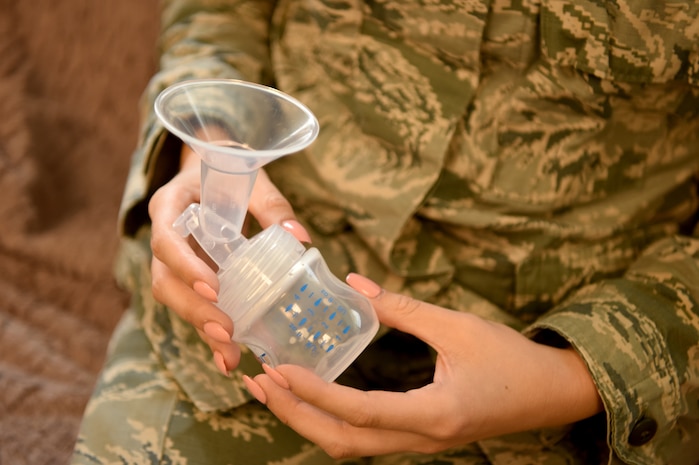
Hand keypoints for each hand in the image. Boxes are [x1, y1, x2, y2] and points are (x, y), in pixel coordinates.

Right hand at [148, 144, 311, 373]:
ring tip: (229, 354)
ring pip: (173, 298)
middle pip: (165, 280)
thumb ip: (273, 206)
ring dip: (199, 327)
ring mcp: (173, 259)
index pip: (166, 240)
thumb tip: (300, 239)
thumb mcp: (252, 180)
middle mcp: (164, 235)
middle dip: (193, 310)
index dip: (186, 267)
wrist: (212, 167)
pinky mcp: (188, 275)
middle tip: (226, 332)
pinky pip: (190, 303)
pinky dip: (207, 329)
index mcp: (170, 205)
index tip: (215, 289)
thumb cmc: (231, 170)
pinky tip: (227, 355)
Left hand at [245, 274, 603, 457]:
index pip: (357, 412)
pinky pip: (365, 438)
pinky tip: (313, 395)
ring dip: (308, 421)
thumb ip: (403, 308)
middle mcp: (421, 439)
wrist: (552, 393)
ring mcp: (420, 444)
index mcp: (432, 414)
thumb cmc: (511, 358)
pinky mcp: (419, 436)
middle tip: (259, 382)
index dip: (313, 392)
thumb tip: (355, 282)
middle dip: (295, 415)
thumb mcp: (458, 326)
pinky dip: (330, 421)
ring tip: (273, 389)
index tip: (277, 368)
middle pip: (342, 442)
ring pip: (351, 446)